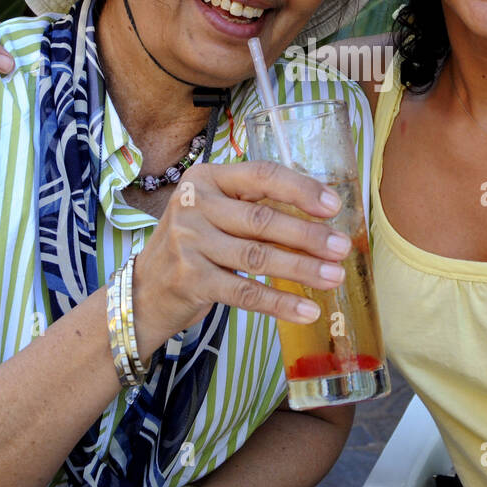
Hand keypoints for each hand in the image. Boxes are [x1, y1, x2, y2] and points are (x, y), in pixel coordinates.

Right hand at [131, 160, 352, 357]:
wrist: (144, 291)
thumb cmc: (194, 247)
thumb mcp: (215, 213)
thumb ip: (255, 208)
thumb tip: (321, 221)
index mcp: (206, 178)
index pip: (262, 175)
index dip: (301, 190)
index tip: (334, 206)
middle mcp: (194, 204)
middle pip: (263, 218)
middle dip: (309, 235)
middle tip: (342, 248)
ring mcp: (189, 242)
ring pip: (258, 256)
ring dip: (302, 269)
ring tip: (334, 277)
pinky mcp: (190, 279)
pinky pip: (245, 292)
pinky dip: (280, 303)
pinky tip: (307, 310)